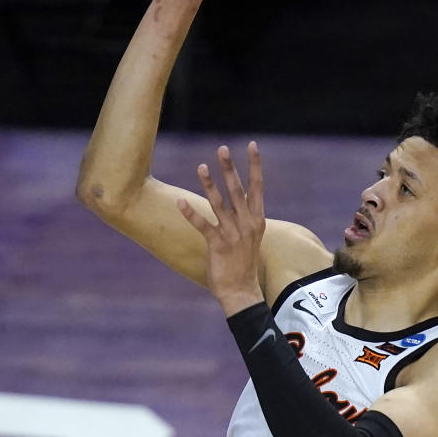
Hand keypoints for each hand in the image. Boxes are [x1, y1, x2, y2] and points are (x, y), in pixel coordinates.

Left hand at [177, 142, 266, 313]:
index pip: (257, 187)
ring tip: (201, 167)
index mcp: (256, 220)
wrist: (241, 291)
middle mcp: (247, 224)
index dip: (255, 165)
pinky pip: (203, 226)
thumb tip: (241, 199)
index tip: (253, 145)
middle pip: (238, 190)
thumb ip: (245, 217)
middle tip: (222, 148)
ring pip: (219, 204)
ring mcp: (233, 235)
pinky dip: (190, 214)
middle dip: (229, 168)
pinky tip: (179, 202)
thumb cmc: (243, 263)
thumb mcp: (250, 236)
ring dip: (209, 185)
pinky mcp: (218, 245)